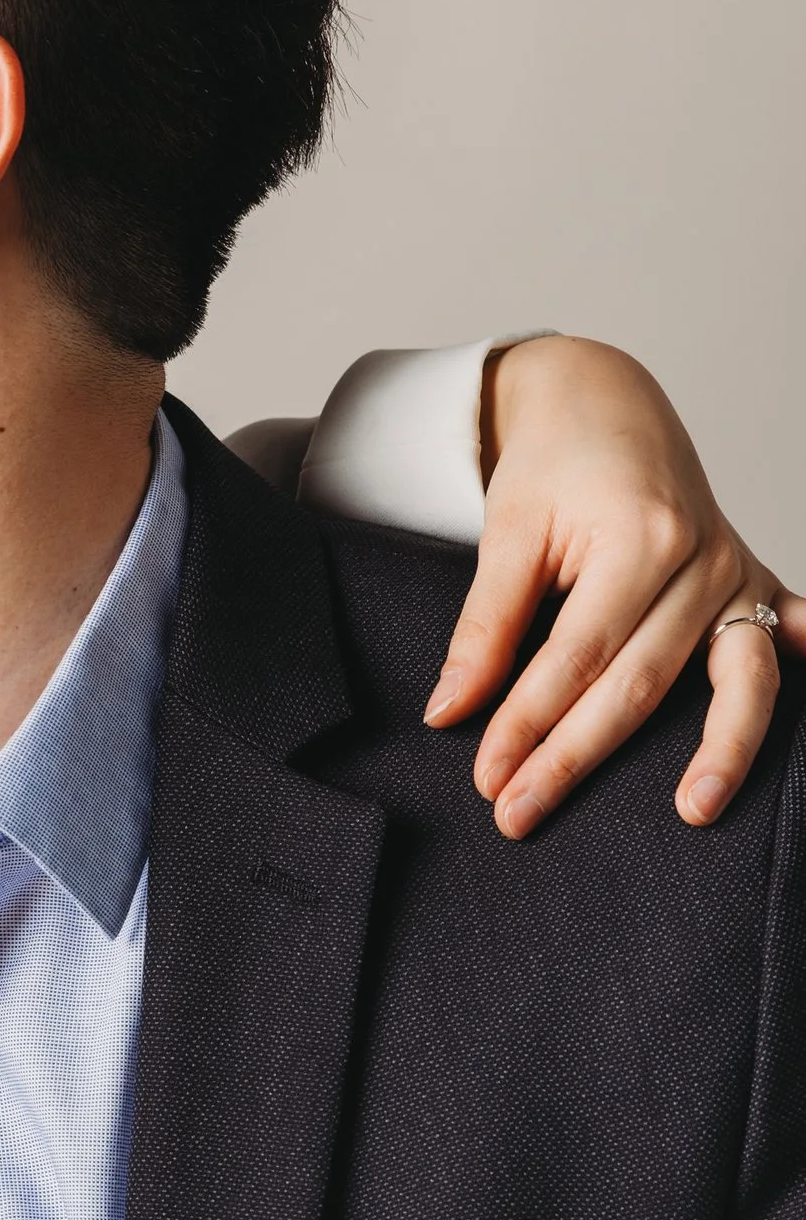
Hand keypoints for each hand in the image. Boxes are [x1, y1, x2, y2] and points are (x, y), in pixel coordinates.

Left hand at [425, 335, 803, 834]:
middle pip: (640, 682)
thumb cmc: (554, 465)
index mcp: (641, 535)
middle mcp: (704, 557)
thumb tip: (449, 711)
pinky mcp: (758, 585)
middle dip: (575, 756)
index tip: (487, 777)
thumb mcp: (506, 529)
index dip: (527, 723)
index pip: (576, 657)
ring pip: (732, 680)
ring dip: (718, 751)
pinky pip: (786, 644)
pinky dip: (796, 688)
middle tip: (517, 815)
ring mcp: (740, 573)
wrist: (607, 405)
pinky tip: (800, 741)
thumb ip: (483, 625)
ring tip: (692, 812)